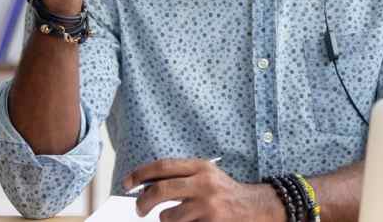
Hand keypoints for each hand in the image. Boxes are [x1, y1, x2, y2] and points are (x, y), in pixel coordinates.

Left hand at [123, 158, 285, 221]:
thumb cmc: (225, 192)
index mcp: (200, 167)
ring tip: (174, 219)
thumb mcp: (205, 175)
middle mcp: (203, 183)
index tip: (127, 182)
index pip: (162, 167)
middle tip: (139, 209)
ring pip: (168, 216)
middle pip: (160, 191)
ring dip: (165, 220)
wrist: (256, 207)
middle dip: (143, 202)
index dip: (140, 174)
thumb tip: (146, 182)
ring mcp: (207, 205)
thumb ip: (181, 175)